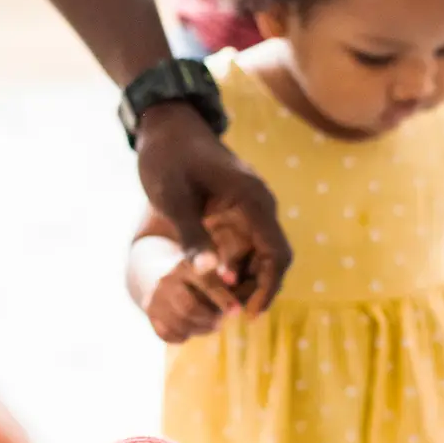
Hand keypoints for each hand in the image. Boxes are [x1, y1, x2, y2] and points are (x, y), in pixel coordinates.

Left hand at [136, 102, 291, 314]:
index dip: (268, 288)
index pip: (276, 253)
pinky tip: (214, 284)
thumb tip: (212, 275)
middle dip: (256, 290)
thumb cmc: (167, 158)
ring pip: (260, 256)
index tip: (248, 315)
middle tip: (227, 315)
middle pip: (273, 259)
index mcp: (252, 199)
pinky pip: (246, 247)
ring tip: (218, 304)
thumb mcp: (173, 198)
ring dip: (246, 281)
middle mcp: (259, 205)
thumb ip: (192, 236)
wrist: (167, 127)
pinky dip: (235, 268)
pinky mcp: (239, 212)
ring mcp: (251, 208)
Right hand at [144, 249, 241, 343]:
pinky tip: (189, 329)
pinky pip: (167, 333)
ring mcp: (156, 296)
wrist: (166, 281)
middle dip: (208, 319)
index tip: (236, 312)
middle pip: (189, 307)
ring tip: (208, 326)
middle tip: (219, 322)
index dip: (222, 297)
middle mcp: (169, 279)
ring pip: (179, 323)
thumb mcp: (213, 273)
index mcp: (189, 265)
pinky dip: (182, 336)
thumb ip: (226, 278)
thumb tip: (234, 282)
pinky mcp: (149, 312)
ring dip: (199, 329)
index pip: (206, 282)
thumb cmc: (200, 280)